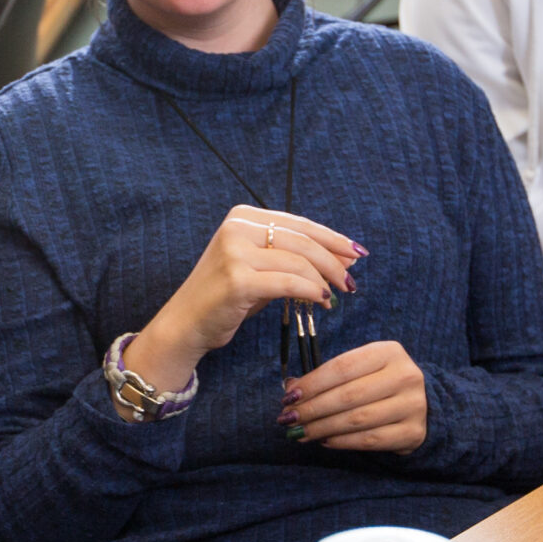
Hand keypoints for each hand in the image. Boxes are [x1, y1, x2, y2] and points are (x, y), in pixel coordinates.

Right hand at [126, 205, 361, 393]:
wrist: (185, 324)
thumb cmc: (226, 298)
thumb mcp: (261, 269)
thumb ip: (295, 258)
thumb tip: (346, 256)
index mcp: (243, 217)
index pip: (298, 223)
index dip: (331, 238)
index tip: (356, 252)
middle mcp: (237, 228)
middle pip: (302, 240)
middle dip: (334, 260)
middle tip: (352, 280)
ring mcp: (235, 253)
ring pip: (299, 262)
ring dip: (325, 280)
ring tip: (337, 294)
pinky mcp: (238, 280)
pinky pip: (289, 283)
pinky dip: (311, 291)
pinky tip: (321, 301)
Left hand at [282, 339, 426, 452]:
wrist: (421, 403)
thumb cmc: (378, 383)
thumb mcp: (359, 369)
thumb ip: (327, 376)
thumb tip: (291, 389)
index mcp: (388, 352)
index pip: (342, 367)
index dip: (312, 383)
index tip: (289, 397)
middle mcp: (405, 376)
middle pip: (348, 395)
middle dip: (313, 409)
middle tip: (288, 419)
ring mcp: (413, 405)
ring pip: (358, 419)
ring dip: (323, 428)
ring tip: (300, 432)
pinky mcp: (413, 432)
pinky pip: (371, 440)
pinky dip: (343, 442)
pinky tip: (325, 441)